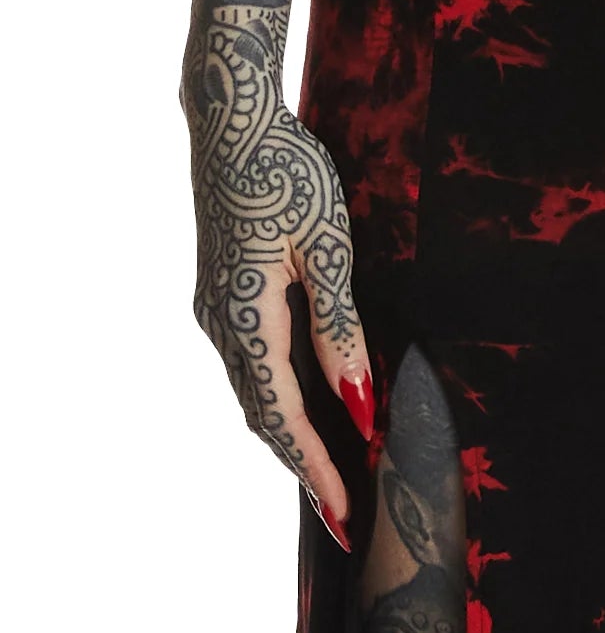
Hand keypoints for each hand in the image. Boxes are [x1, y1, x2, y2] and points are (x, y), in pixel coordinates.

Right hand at [182, 12, 374, 548]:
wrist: (233, 120)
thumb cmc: (287, 174)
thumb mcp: (328, 248)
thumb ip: (340, 326)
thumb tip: (357, 401)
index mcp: (247, 322)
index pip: (284, 419)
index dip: (318, 468)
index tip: (349, 512)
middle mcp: (222, 325)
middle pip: (265, 417)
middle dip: (307, 466)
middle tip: (349, 510)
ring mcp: (218, 307)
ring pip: (257, 391)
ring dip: (294, 433)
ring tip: (339, 467)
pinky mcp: (225, 289)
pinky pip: (253, 362)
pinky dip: (283, 394)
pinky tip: (314, 399)